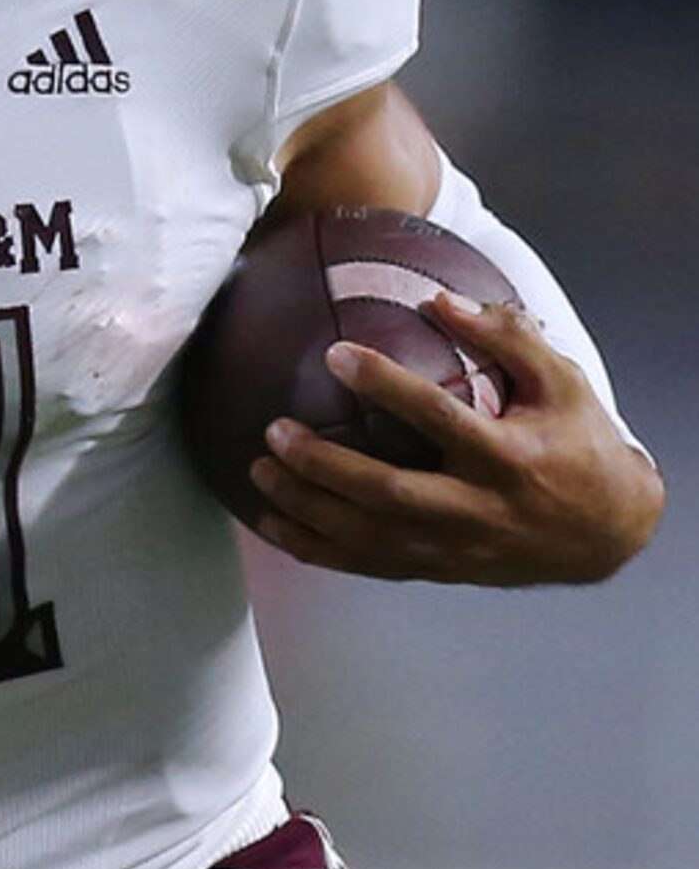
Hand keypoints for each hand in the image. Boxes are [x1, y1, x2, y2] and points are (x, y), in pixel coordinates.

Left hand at [248, 293, 663, 584]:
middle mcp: (479, 510)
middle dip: (325, 465)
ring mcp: (456, 548)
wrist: (608, 533)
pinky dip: (316, 549)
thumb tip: (440, 299)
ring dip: (307, 508)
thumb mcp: (563, 384)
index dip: (386, 385)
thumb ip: (508, 337)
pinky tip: (271, 525)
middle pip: (389, 493)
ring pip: (369, 537)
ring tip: (259, 470)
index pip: (440, 418)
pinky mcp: (439, 570)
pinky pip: (367, 565)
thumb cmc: (580, 445)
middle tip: (275, 430)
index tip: (336, 353)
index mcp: (510, 459)